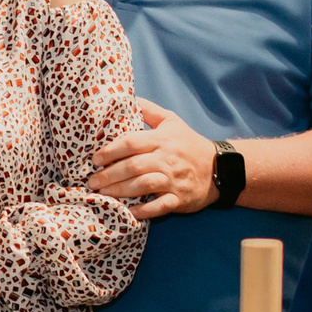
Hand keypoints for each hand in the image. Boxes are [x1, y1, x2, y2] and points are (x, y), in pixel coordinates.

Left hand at [90, 98, 219, 219]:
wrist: (219, 167)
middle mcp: (166, 159)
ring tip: (103, 194)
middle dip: (110, 174)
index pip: (132, 142)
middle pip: (134, 166)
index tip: (95, 158)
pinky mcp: (180, 199)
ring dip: (121, 191)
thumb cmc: (189, 143)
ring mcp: (174, 180)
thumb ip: (148, 111)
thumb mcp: (171, 121)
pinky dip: (144, 211)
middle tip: (92, 181)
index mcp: (162, 140)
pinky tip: (129, 212)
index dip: (111, 150)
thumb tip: (128, 98)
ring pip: (144, 185)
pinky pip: (160, 206)